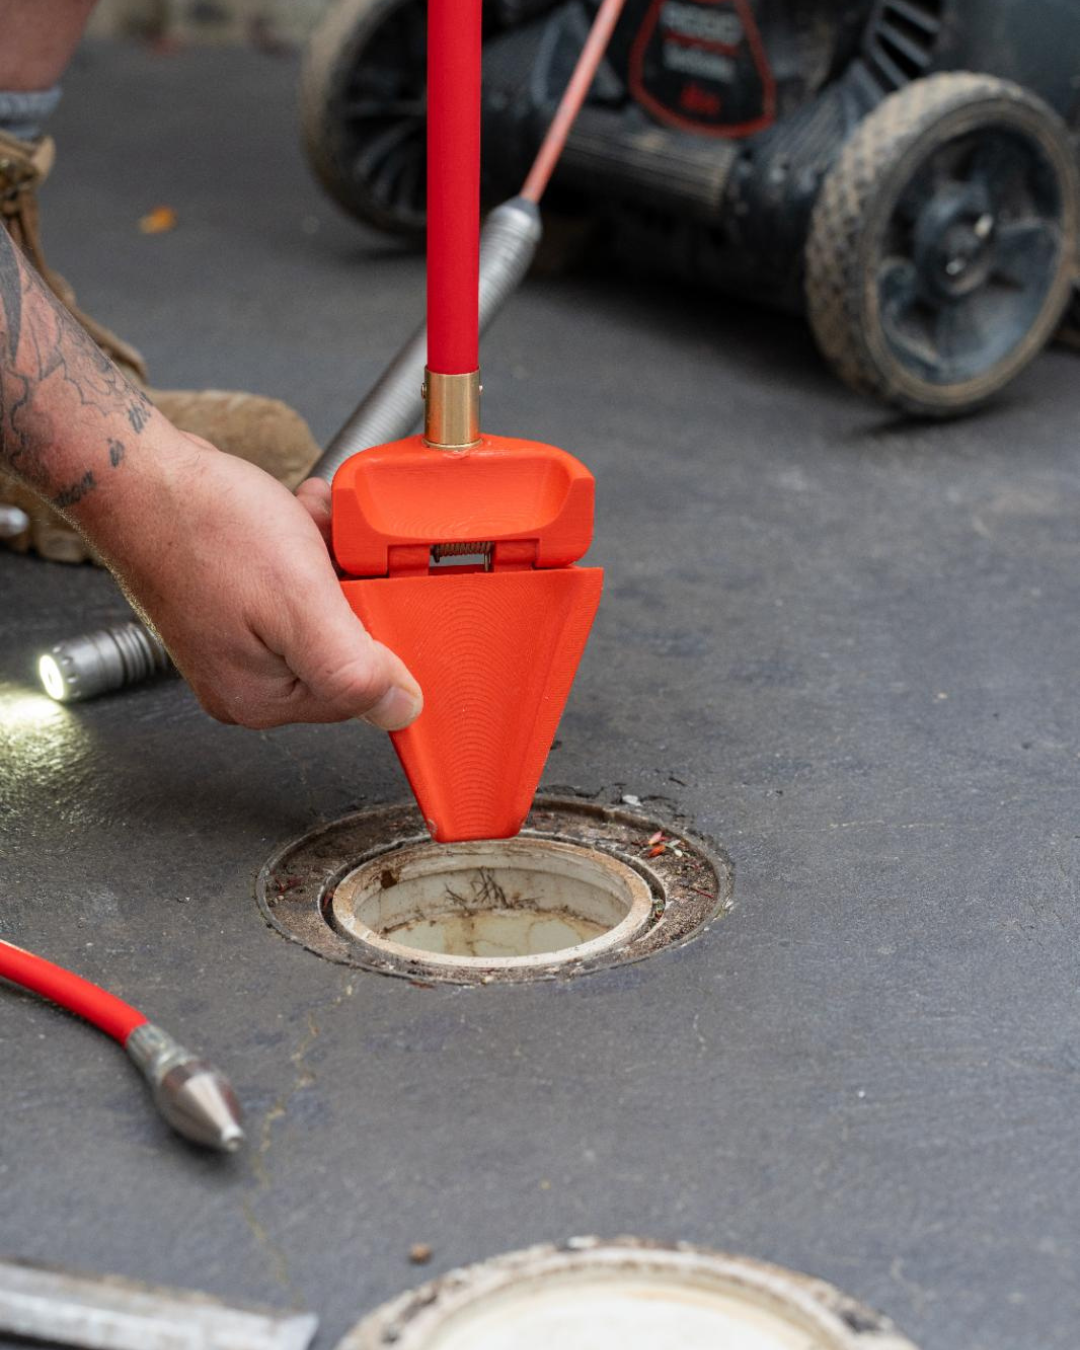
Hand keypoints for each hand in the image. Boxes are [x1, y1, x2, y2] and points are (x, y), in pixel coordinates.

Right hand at [85, 428, 421, 729]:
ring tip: (305, 525)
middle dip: (350, 586)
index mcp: (263, 698)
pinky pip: (298, 584)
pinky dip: (307, 545)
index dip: (376, 629)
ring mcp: (241, 643)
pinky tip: (293, 519)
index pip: (362, 690)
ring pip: (327, 607)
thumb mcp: (299, 601)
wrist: (140, 473)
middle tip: (329, 547)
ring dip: (330, 558)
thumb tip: (400, 709)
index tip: (361, 584)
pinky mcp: (237, 605)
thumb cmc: (204, 529)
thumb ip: (353, 667)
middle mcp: (249, 680)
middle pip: (346, 645)